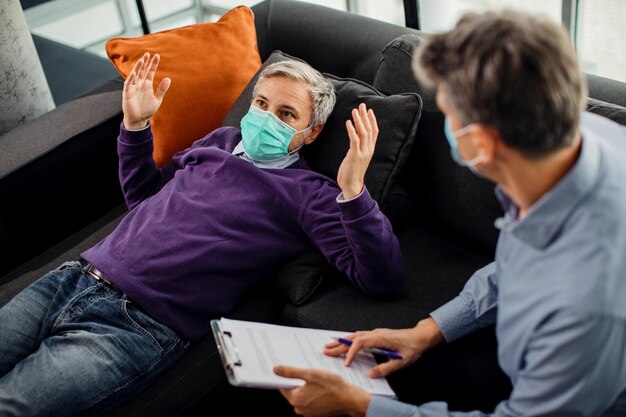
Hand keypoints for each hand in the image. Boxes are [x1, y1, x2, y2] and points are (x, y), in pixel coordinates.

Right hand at [122, 52, 170, 129]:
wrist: (138, 120)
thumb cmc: (147, 110)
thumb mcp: (157, 100)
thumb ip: (162, 89)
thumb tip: (169, 79)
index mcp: (147, 85)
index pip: (150, 72)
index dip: (153, 64)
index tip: (157, 56)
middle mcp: (140, 84)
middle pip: (142, 70)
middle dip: (144, 62)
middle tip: (148, 53)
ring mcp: (133, 87)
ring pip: (135, 74)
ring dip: (138, 67)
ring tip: (142, 60)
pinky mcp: (127, 92)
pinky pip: (129, 83)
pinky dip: (131, 77)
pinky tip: (135, 72)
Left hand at [273, 366, 371, 416]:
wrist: (350, 399)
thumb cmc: (332, 386)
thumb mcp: (310, 374)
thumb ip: (291, 372)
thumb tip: (276, 370)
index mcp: (295, 399)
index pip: (282, 386)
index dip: (284, 376)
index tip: (287, 368)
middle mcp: (300, 408)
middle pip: (292, 390)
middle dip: (297, 380)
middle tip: (306, 371)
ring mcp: (308, 412)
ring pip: (302, 395)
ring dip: (306, 386)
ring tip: (317, 379)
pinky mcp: (316, 412)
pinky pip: (310, 400)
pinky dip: (313, 392)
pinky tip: (321, 386)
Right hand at [323, 318, 443, 377]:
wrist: (419, 337)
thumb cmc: (412, 347)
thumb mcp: (401, 361)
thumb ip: (386, 368)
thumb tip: (371, 374)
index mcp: (380, 338)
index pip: (360, 342)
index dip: (351, 352)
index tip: (347, 363)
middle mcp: (375, 333)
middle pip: (353, 338)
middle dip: (339, 345)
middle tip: (326, 351)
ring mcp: (375, 333)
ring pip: (354, 336)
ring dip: (341, 341)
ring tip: (330, 346)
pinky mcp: (376, 335)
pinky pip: (359, 336)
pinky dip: (349, 339)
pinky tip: (343, 342)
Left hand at [337, 103, 378, 198]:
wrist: (352, 186)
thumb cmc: (352, 172)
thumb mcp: (357, 157)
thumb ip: (358, 147)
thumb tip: (355, 137)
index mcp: (370, 150)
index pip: (374, 132)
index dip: (372, 120)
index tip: (369, 111)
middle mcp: (368, 150)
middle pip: (369, 129)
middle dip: (365, 116)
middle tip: (362, 105)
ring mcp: (362, 152)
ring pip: (363, 132)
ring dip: (359, 120)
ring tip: (355, 110)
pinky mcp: (355, 155)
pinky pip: (354, 140)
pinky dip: (352, 130)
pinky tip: (348, 122)